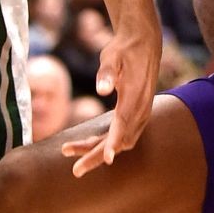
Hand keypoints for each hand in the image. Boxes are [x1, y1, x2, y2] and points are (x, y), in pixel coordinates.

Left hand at [61, 24, 160, 176]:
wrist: (144, 41)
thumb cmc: (125, 48)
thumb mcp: (112, 56)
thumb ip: (107, 72)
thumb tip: (101, 89)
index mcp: (135, 96)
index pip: (124, 124)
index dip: (114, 142)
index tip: (108, 158)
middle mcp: (140, 108)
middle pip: (121, 140)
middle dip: (98, 156)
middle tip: (76, 170)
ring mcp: (141, 111)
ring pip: (121, 140)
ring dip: (98, 149)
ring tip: (69, 151)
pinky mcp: (136, 111)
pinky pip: (122, 133)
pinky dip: (105, 141)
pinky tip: (87, 142)